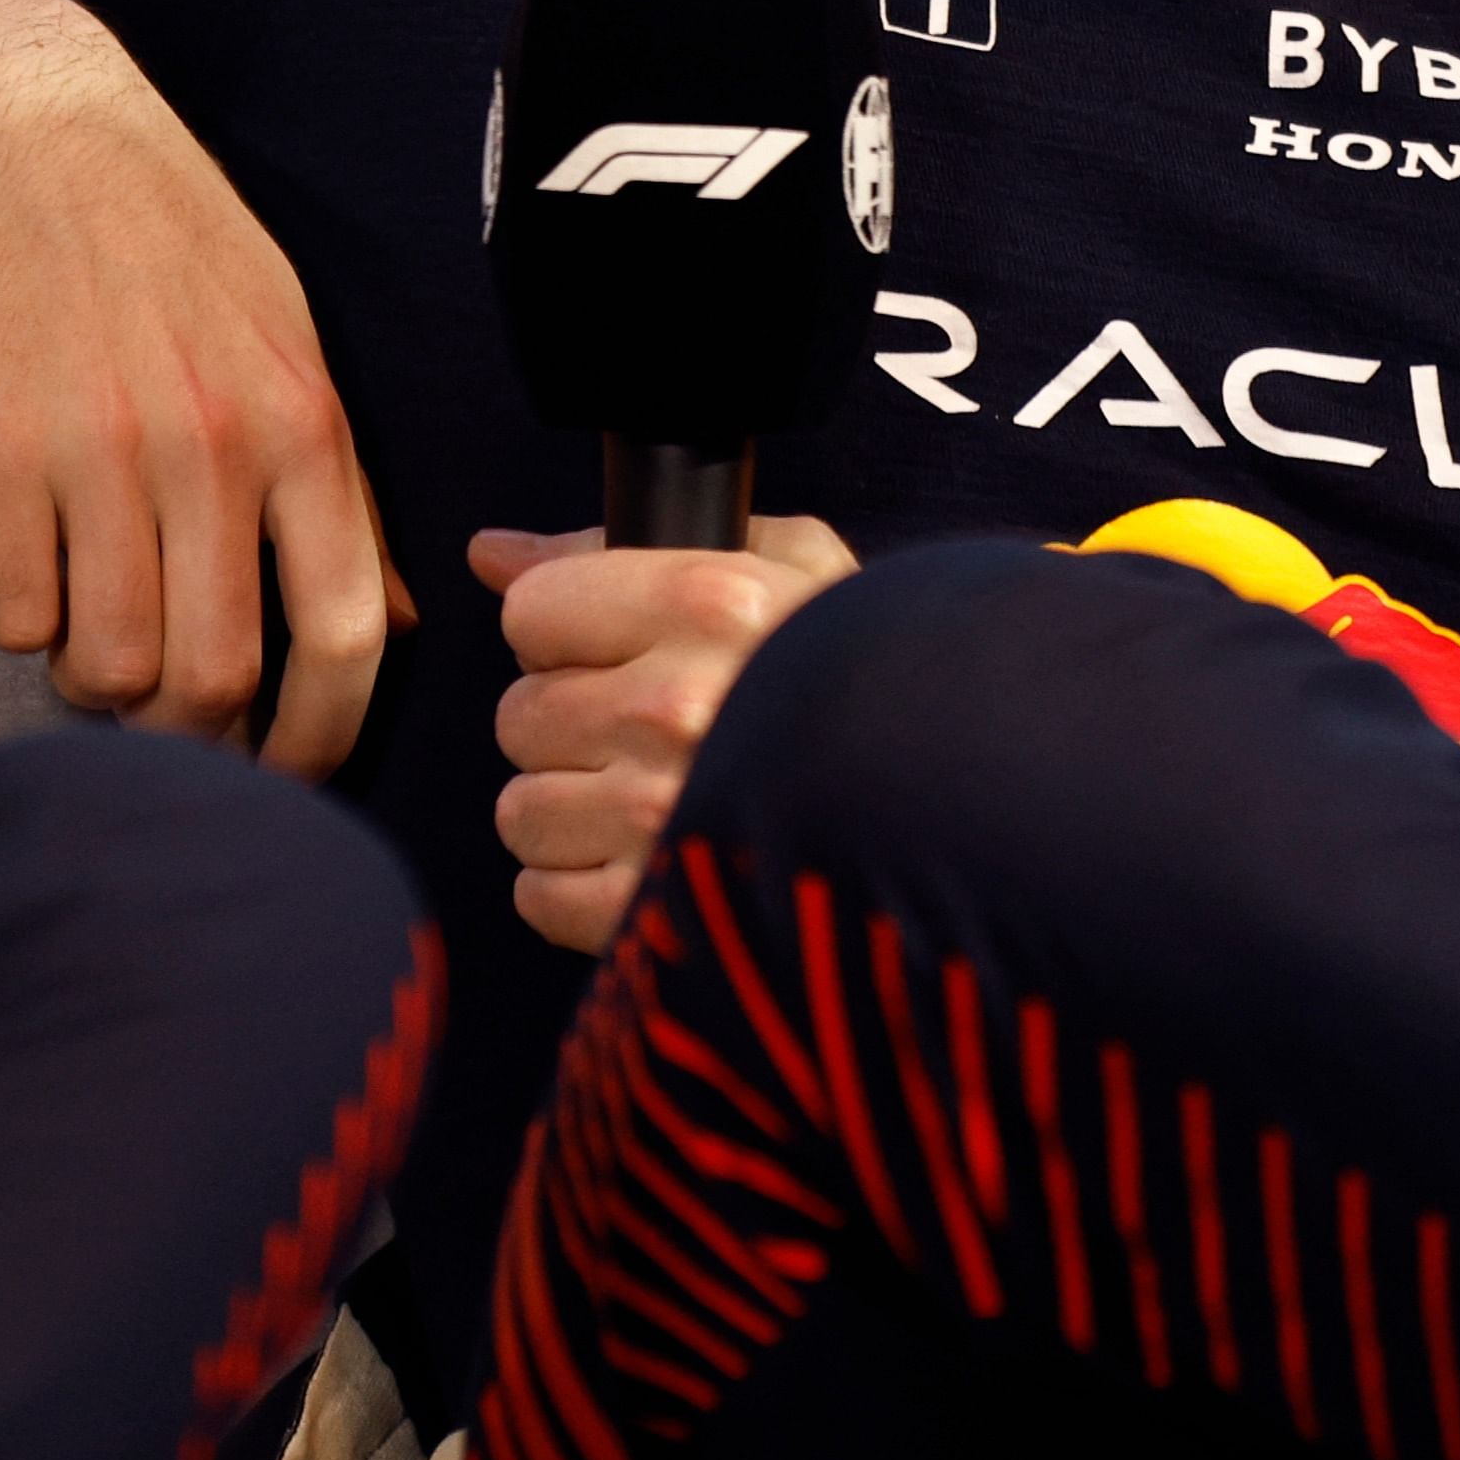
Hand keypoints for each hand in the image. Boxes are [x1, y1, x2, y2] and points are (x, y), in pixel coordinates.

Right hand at [0, 0, 405, 775]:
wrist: (21, 130)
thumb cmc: (168, 238)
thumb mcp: (288, 336)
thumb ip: (337, 485)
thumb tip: (393, 621)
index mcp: (304, 422)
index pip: (347, 635)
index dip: (321, 739)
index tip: (289, 776)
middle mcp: (212, 447)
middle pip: (215, 678)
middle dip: (196, 736)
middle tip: (174, 720)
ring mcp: (98, 452)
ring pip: (106, 667)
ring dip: (99, 685)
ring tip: (97, 636)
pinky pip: (11, 618)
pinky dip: (21, 624)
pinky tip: (32, 569)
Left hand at [480, 515, 855, 951]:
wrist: (969, 798)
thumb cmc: (875, 672)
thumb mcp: (789, 564)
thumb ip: (629, 542)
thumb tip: (490, 552)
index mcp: (710, 603)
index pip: (534, 610)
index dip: (569, 627)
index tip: (620, 645)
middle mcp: (674, 708)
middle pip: (521, 712)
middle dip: (575, 719)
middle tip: (653, 730)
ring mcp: (659, 819)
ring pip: (522, 808)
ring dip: (576, 807)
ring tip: (656, 799)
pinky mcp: (650, 916)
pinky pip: (539, 895)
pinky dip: (580, 886)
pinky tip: (648, 862)